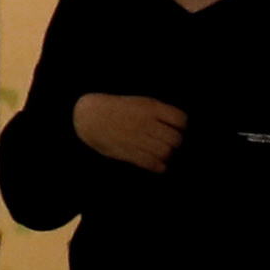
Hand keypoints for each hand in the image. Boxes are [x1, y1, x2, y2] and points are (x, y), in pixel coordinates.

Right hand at [72, 92, 187, 172]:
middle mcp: (146, 123)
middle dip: (175, 142)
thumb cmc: (119, 110)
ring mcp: (137, 138)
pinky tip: (158, 164)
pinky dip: (159, 166)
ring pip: (166, 152)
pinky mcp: (128, 152)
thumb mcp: (141, 103)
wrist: (89, 117)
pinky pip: (152, 163)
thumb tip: (180, 128)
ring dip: (167, 155)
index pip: (181, 120)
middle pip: (176, 139)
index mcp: (151, 108)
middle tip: (167, 142)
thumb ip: (160, 113)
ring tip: (161, 153)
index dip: (181, 127)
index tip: (175, 128)